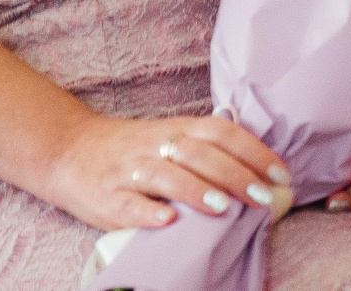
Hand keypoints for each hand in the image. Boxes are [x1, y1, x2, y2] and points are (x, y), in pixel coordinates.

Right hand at [43, 111, 289, 231]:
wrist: (69, 150)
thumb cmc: (134, 149)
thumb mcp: (171, 137)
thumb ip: (207, 149)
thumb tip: (258, 172)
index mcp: (177, 128)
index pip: (222, 133)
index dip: (254, 151)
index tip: (280, 174)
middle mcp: (156, 144)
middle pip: (200, 153)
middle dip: (235, 175)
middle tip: (264, 197)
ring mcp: (129, 170)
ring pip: (165, 174)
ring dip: (196, 191)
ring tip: (223, 209)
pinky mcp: (105, 196)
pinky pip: (127, 203)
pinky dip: (147, 213)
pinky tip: (167, 222)